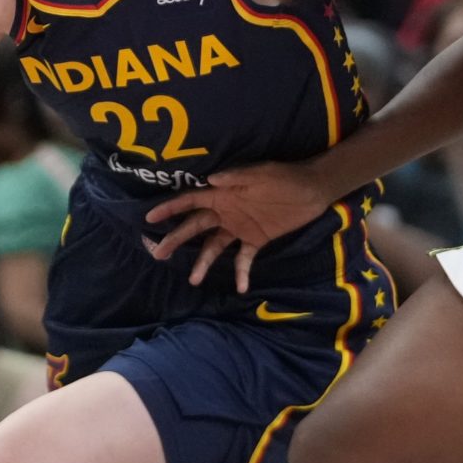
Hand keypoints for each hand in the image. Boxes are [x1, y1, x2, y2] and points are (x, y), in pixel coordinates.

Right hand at [144, 162, 331, 291]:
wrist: (313, 190)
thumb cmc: (284, 177)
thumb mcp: (261, 173)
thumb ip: (236, 178)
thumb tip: (209, 179)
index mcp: (223, 194)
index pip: (190, 201)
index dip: (170, 209)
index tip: (150, 219)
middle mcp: (226, 212)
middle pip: (195, 227)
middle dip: (176, 239)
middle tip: (159, 254)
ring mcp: (240, 228)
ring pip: (214, 247)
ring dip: (203, 262)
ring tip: (193, 280)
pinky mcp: (256, 240)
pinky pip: (244, 259)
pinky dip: (241, 273)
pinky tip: (240, 288)